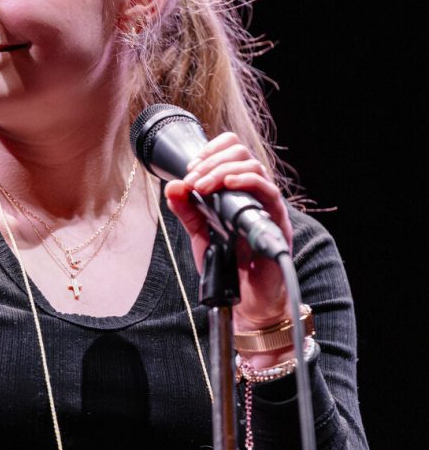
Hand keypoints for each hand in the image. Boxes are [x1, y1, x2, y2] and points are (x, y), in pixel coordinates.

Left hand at [164, 132, 292, 327]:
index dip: (210, 151)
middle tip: (193, 179)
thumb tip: (172, 186)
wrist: (245, 299)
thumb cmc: (228, 265)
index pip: (231, 152)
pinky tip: (227, 185)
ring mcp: (267, 205)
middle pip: (241, 153)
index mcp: (237, 191)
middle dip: (211, 161)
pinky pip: (268, 191)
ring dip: (222, 170)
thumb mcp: (199, 234)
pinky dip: (246, 182)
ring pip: (253, 166)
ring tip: (202, 186)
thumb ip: (187, 210)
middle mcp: (255, 193)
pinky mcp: (277, 221)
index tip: (190, 169)